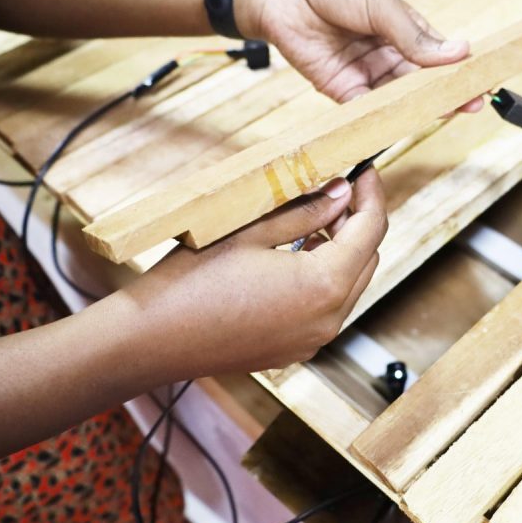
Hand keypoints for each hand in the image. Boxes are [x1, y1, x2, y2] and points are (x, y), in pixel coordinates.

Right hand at [110, 170, 386, 377]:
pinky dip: (322, 281)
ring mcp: (313, 340)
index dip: (371, 195)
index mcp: (324, 284)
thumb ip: (304, 211)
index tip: (365, 171)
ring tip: (308, 222)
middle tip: (332, 191)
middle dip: (357, 223)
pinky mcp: (294, 351)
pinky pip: (326, 309)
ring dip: (340, 253)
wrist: (150, 340)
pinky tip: (292, 258)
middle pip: (367, 259)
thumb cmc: (192, 281)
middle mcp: (329, 319)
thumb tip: (339, 192)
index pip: (371, 230)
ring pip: (350, 286)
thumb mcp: (251, 231)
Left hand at [234, 0, 483, 111]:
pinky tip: (401, 123)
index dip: (457, 69)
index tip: (482, 83)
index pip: (437, 53)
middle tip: (471, 106)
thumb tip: (459, 51)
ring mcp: (363, 71)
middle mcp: (385, 51)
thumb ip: (414, 35)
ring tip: (442, 115)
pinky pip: (365, 109)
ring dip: (417, 108)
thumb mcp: (379, 4)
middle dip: (444, 94)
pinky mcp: (338, 88)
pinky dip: (382, 118)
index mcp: (400, 24)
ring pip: (397, 98)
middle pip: (421, 80)